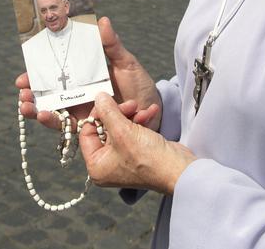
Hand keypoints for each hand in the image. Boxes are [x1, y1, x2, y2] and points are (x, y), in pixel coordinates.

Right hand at [16, 17, 161, 130]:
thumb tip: (102, 20)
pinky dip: (57, 124)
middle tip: (22, 95)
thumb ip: (112, 45)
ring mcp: (83, 112)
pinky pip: (70, 129)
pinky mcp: (90, 127)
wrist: (155, 108)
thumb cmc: (139, 84)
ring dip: (40, 111)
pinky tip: (46, 118)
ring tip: (28, 108)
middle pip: (50, 96)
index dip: (37, 77)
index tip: (23, 77)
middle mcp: (79, 95)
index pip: (55, 76)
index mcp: (84, 78)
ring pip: (55, 113)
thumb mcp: (125, 62)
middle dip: (32, 96)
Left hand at [79, 92, 195, 194]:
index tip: (107, 100)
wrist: (178, 168)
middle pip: (104, 129)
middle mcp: (107, 164)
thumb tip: (98, 97)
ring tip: (143, 109)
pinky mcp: (137, 153)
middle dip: (118, 113)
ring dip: (132, 115)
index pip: (86, 134)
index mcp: (97, 165)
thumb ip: (108, 112)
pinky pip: (132, 132)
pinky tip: (151, 112)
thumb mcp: (123, 131)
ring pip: (120, 128)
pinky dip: (140, 121)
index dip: (96, 115)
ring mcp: (123, 159)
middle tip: (130, 104)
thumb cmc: (148, 157)